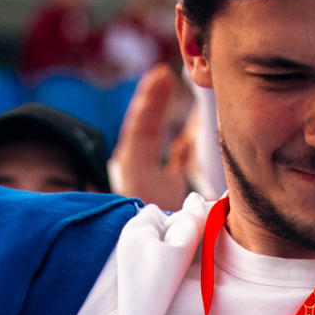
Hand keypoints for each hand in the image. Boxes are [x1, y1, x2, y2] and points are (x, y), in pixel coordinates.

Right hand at [110, 64, 195, 210]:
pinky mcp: (131, 172)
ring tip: (158, 79)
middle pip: (142, 122)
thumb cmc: (162, 216)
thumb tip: (186, 138)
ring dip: (147, 102)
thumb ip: (178, 159)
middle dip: (151, 96)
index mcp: (142, 161)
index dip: (157, 101)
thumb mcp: (172, 183)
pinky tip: (149, 99)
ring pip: (136, 127)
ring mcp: (129, 166)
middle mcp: (132, 161)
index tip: (165, 78)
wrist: (154, 243)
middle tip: (163, 72)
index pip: (149, 125)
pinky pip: (135, 141)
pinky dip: (141, 119)